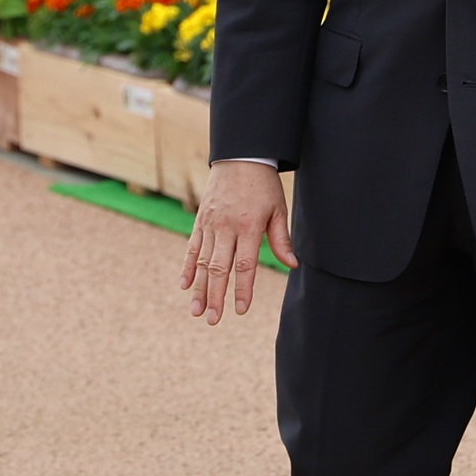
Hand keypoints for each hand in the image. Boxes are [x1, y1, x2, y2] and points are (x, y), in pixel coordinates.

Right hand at [185, 161, 296, 321]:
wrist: (240, 156)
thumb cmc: (263, 185)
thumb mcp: (278, 209)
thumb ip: (281, 239)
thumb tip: (292, 265)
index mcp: (248, 226)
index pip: (244, 265)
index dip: (242, 288)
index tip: (240, 309)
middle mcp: (226, 227)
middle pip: (218, 268)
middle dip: (215, 296)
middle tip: (213, 319)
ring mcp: (210, 224)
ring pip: (201, 261)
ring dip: (198, 288)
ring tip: (196, 311)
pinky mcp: (200, 220)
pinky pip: (191, 247)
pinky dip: (187, 267)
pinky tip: (184, 285)